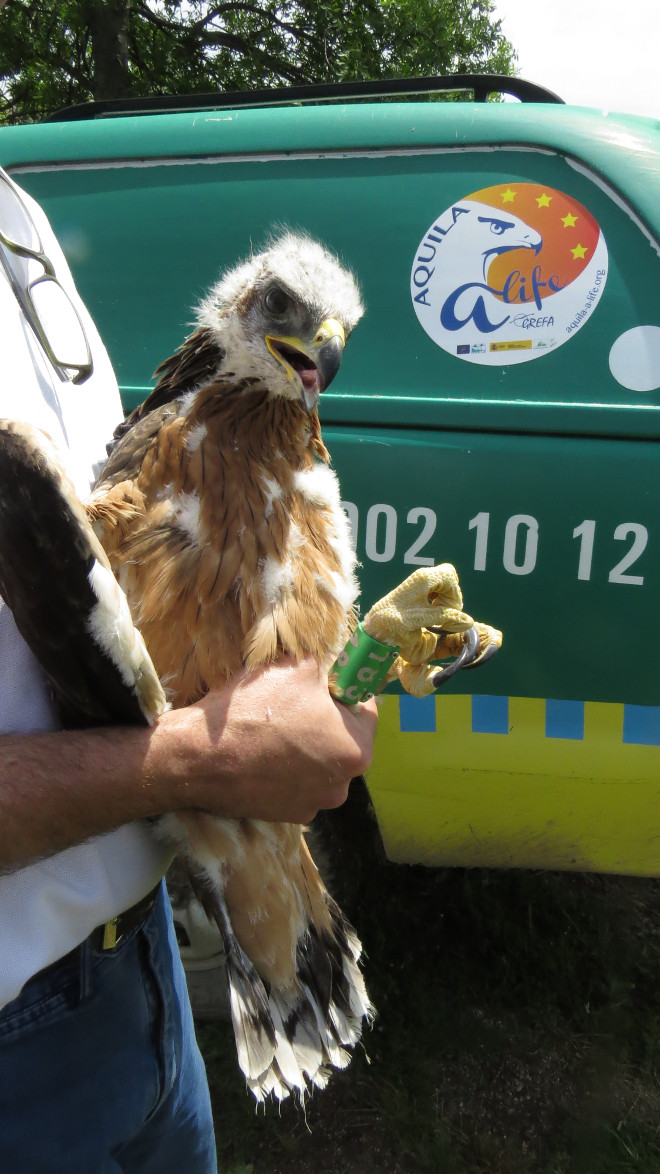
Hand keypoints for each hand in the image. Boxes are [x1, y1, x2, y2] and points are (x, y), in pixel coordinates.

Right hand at [151, 657, 378, 824]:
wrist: (198, 758)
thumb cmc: (254, 710)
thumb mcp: (298, 666)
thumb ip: (327, 667)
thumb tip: (333, 667)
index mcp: (357, 750)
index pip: (365, 709)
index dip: (342, 689)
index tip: (318, 682)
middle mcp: (342, 786)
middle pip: (342, 739)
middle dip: (322, 719)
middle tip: (289, 703)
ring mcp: (313, 805)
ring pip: (317, 762)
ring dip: (303, 745)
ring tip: (270, 729)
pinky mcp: (285, 816)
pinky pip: (294, 782)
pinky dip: (283, 768)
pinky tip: (259, 754)